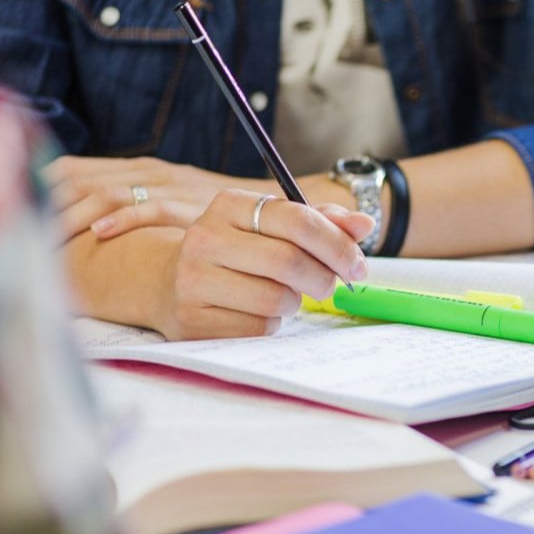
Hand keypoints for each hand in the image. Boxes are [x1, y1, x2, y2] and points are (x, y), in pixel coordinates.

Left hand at [43, 155, 275, 241]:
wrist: (276, 209)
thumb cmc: (221, 215)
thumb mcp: (175, 201)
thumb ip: (141, 204)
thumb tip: (92, 223)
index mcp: (141, 169)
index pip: (75, 169)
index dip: (43, 189)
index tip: (21, 213)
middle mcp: (151, 172)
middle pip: (82, 178)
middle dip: (48, 204)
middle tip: (25, 231)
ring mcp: (170, 186)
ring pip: (108, 191)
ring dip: (76, 214)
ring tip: (50, 236)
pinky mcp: (191, 204)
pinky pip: (150, 208)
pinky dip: (122, 219)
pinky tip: (101, 232)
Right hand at [151, 189, 372, 339]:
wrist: (168, 282)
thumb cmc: (238, 251)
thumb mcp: (273, 227)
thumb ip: (322, 222)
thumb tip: (365, 224)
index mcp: (230, 205)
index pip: (298, 220)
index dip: (338, 245)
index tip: (358, 265)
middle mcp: (205, 237)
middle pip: (289, 261)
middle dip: (322, 278)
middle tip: (329, 284)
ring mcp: (193, 280)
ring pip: (275, 299)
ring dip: (293, 302)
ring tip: (281, 295)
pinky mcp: (192, 320)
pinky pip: (257, 328)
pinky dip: (270, 324)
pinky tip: (256, 312)